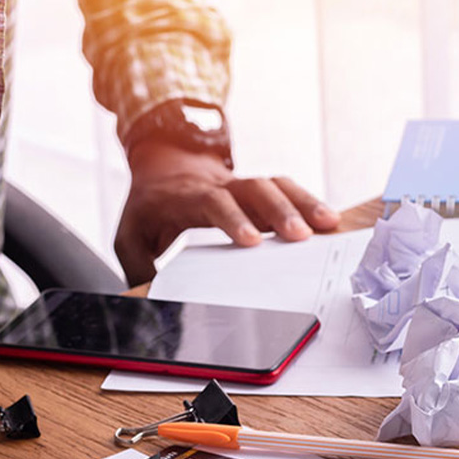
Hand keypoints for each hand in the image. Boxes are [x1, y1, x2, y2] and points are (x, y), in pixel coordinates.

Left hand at [115, 141, 340, 285]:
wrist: (165, 161)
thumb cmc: (150, 204)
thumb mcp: (130, 234)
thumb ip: (138, 266)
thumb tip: (152, 298)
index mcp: (186, 196)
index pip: (213, 202)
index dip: (233, 219)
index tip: (252, 240)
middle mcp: (219, 185)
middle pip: (253, 189)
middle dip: (279, 210)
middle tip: (301, 236)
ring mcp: (242, 184)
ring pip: (275, 184)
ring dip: (303, 203)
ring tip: (328, 225)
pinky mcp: (258, 189)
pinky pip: (286, 189)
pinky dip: (308, 201)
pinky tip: (328, 219)